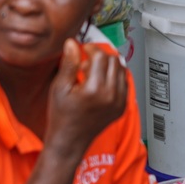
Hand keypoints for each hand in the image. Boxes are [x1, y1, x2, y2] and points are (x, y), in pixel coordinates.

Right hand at [44, 39, 127, 157]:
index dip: (91, 49)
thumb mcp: (60, 87)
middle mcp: (112, 96)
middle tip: (87, 61)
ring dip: (109, 66)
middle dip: (101, 56)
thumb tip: (73, 43)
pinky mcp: (122, 107)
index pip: (101, 57)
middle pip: (114, 61)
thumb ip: (69, 64)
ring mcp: (119, 103)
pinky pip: (124, 83)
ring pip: (122, 71)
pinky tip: (100, 82)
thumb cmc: (62, 116)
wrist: (70, 140)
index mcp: (95, 90)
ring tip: (92, 72)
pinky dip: (114, 77)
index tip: (83, 49)